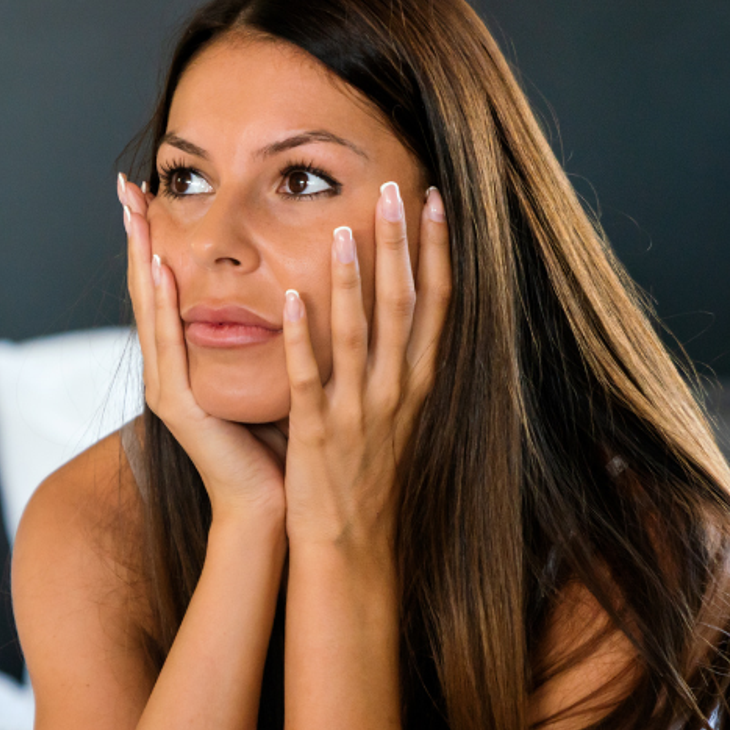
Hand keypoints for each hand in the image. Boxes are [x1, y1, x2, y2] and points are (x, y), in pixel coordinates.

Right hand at [121, 174, 286, 525]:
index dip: (156, 241)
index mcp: (186, 362)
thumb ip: (266, 337)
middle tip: (126, 189)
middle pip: (146, 289)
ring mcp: (165, 387)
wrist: (270, 506)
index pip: (166, 290)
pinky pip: (167, 344)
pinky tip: (163, 269)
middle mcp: (167, 370)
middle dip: (136, 237)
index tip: (150, 194)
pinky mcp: (177, 405)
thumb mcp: (269, 375)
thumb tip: (292, 286)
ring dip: (142, 258)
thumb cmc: (276, 443)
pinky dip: (162, 304)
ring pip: (148, 309)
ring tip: (135, 215)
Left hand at [279, 183, 449, 558]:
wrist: (351, 541)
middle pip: (404, 305)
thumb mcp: (392, 410)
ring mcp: (360, 411)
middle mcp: (397, 390)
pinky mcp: (319, 432)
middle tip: (394, 188)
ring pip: (359, 335)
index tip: (436, 199)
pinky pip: (311, 378)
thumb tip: (392, 306)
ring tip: (342, 229)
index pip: (437, 302)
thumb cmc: (365, 472)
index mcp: (416, 380)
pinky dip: (303, 339)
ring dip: (351, 280)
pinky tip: (291, 301)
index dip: (438, 249)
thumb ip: (391, 360)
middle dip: (400, 245)